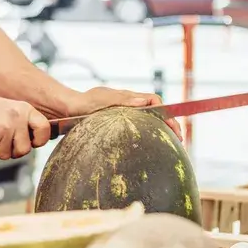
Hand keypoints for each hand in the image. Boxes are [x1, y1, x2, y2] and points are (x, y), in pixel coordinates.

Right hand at [0, 90, 51, 159]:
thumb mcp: (11, 109)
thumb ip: (24, 124)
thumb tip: (34, 143)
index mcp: (25, 109)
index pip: (44, 129)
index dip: (39, 140)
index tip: (31, 141)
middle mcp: (16, 118)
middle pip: (25, 150)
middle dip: (13, 150)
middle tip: (1, 139)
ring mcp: (3, 129)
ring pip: (7, 155)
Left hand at [64, 87, 182, 139]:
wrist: (68, 110)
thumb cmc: (83, 104)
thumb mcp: (102, 100)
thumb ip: (122, 100)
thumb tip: (146, 101)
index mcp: (129, 98)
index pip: (155, 102)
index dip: (168, 113)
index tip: (175, 126)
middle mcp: (130, 105)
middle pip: (156, 113)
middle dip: (171, 124)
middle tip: (179, 139)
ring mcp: (125, 115)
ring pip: (150, 122)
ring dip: (162, 131)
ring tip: (171, 146)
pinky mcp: (118, 125)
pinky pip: (138, 130)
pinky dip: (149, 137)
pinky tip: (150, 150)